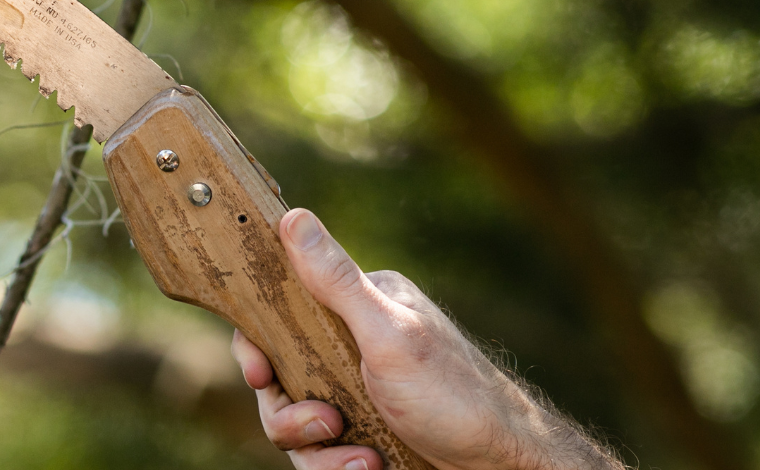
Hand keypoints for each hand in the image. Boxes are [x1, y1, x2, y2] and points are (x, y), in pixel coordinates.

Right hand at [230, 208, 621, 469]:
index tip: (262, 376)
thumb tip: (293, 216)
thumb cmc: (457, 396)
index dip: (257, 350)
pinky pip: (319, 453)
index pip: (278, 317)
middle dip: (293, 416)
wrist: (502, 465)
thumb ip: (337, 282)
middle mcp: (354, 346)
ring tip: (362, 460)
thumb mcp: (388, 335)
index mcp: (360, 307)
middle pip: (280, 381)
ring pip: (296, 424)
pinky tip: (371, 465)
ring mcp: (356, 391)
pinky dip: (337, 466)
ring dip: (320, 452)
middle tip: (329, 425)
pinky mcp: (362, 430)